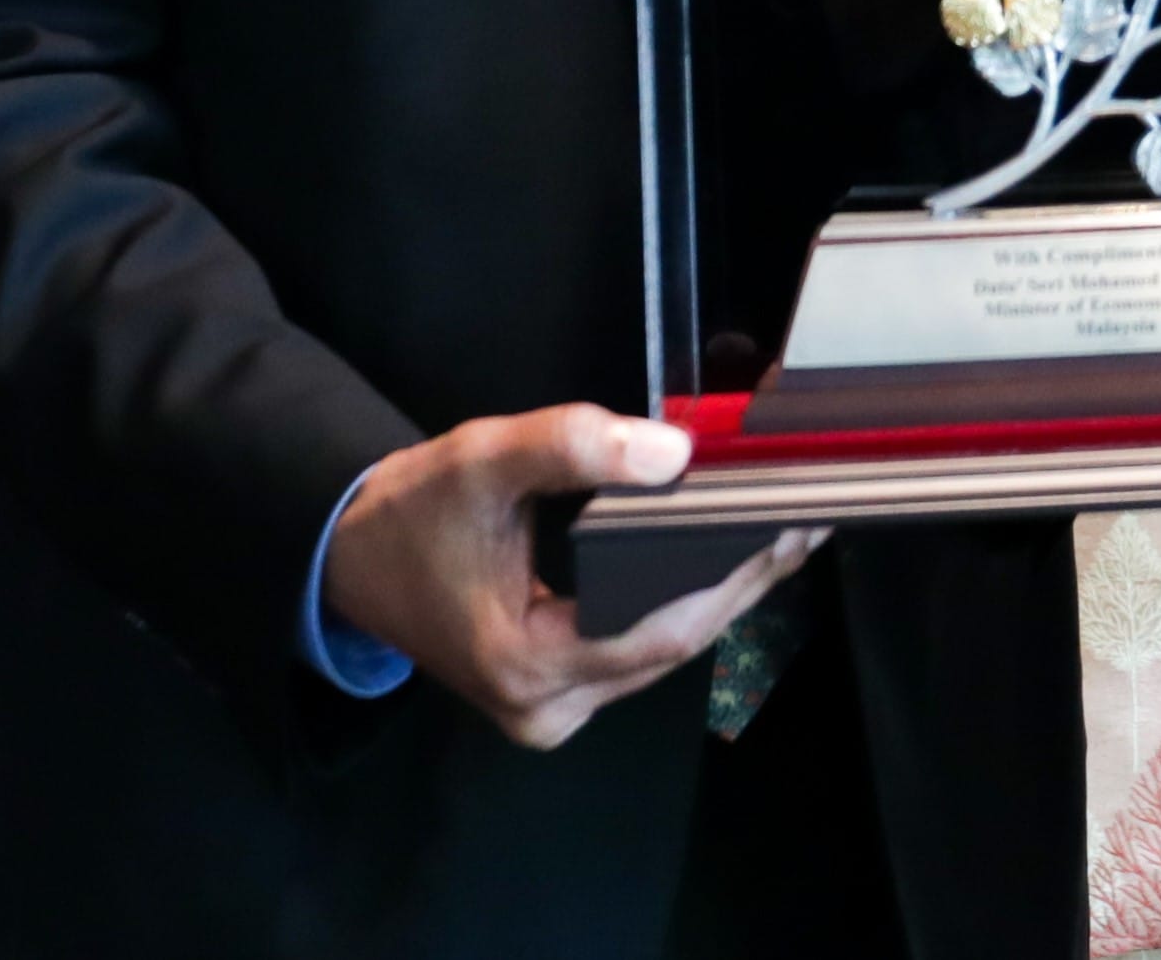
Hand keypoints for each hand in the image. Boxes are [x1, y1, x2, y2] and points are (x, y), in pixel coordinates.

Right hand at [322, 402, 818, 746]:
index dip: (734, 574)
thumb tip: (675, 453)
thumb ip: (575, 447)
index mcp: (526, 664)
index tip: (790, 522)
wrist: (350, 555)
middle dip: (745, 579)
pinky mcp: (559, 698)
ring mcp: (554, 713)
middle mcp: (547, 709)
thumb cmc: (414, 510)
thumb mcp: (486, 459)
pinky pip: (640, 651)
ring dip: (723, 592)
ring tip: (785, 531)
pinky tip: (727, 561)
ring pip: (664, 651)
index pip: (662, 624)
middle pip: (676, 643)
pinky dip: (683, 603)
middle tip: (811, 517)